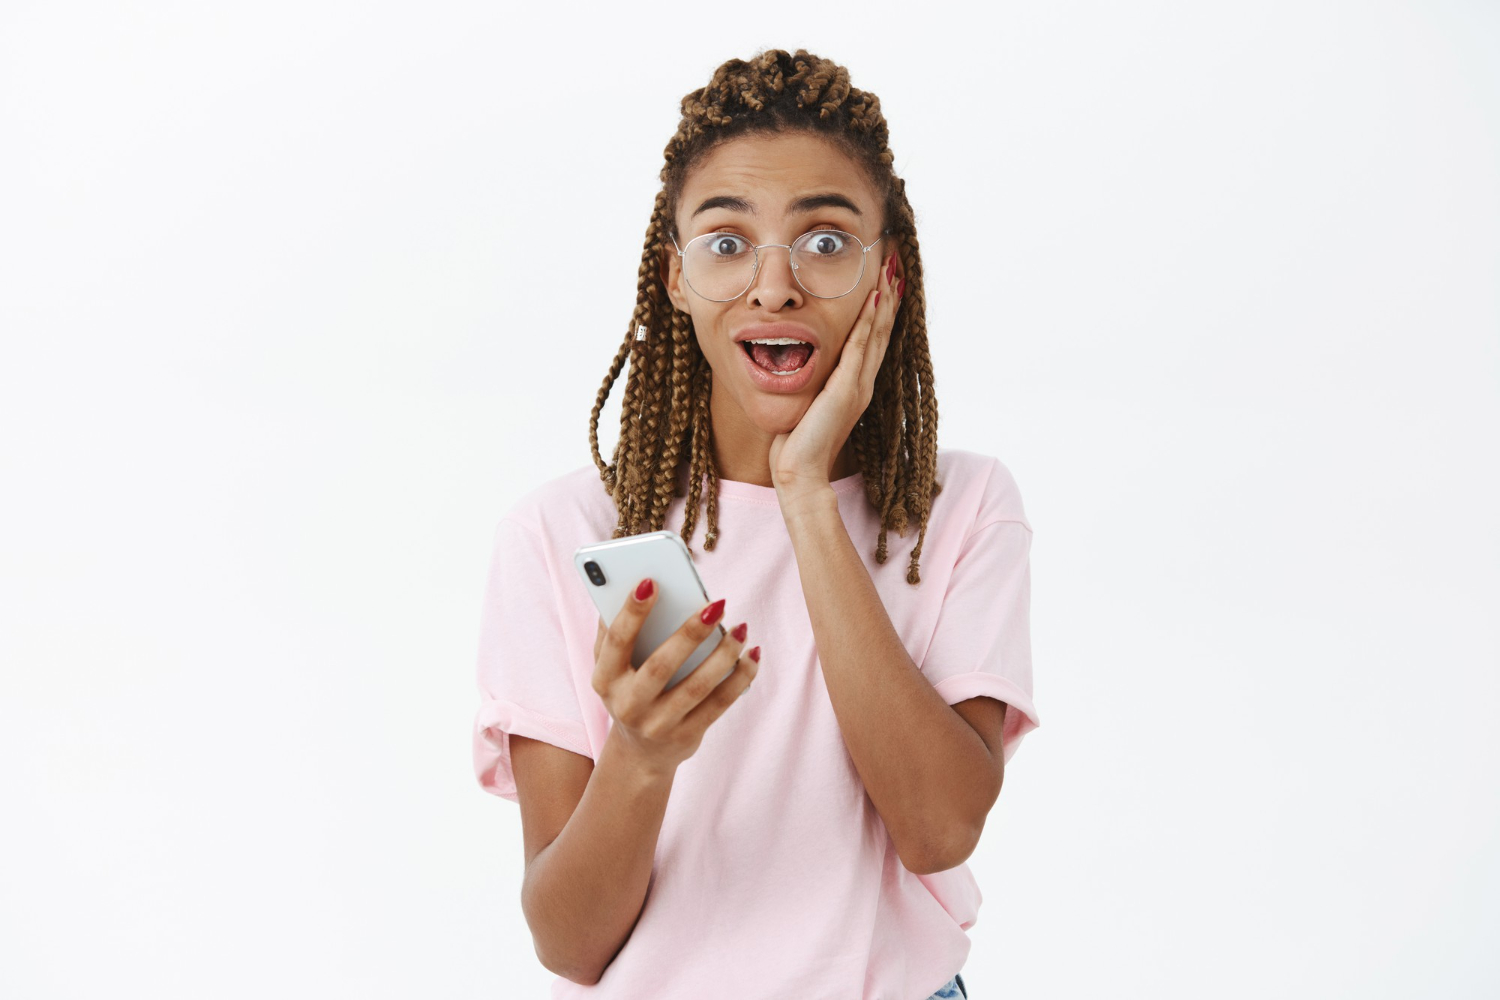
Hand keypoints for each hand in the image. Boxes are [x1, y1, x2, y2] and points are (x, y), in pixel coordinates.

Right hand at [591, 580, 759, 775]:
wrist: (640, 752)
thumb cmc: (628, 690)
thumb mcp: (611, 667)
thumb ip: (613, 631)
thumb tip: (635, 585)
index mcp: (605, 680)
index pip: (617, 642)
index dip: (632, 612)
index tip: (651, 581)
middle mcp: (628, 705)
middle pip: (661, 666)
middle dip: (690, 633)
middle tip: (716, 604)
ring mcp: (658, 724)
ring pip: (697, 687)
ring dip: (724, 655)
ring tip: (741, 628)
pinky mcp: (687, 736)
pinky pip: (719, 704)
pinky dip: (739, 678)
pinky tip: (752, 655)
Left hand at [768, 251, 903, 495]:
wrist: (800, 473)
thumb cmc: (797, 445)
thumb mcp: (808, 407)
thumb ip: (813, 388)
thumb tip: (803, 371)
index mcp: (854, 387)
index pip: (871, 341)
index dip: (881, 312)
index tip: (885, 283)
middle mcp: (862, 384)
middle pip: (880, 332)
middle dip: (889, 298)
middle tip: (896, 266)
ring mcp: (857, 386)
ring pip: (875, 335)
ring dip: (884, 302)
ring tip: (892, 273)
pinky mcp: (846, 390)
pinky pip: (859, 347)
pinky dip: (868, 322)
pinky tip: (874, 300)